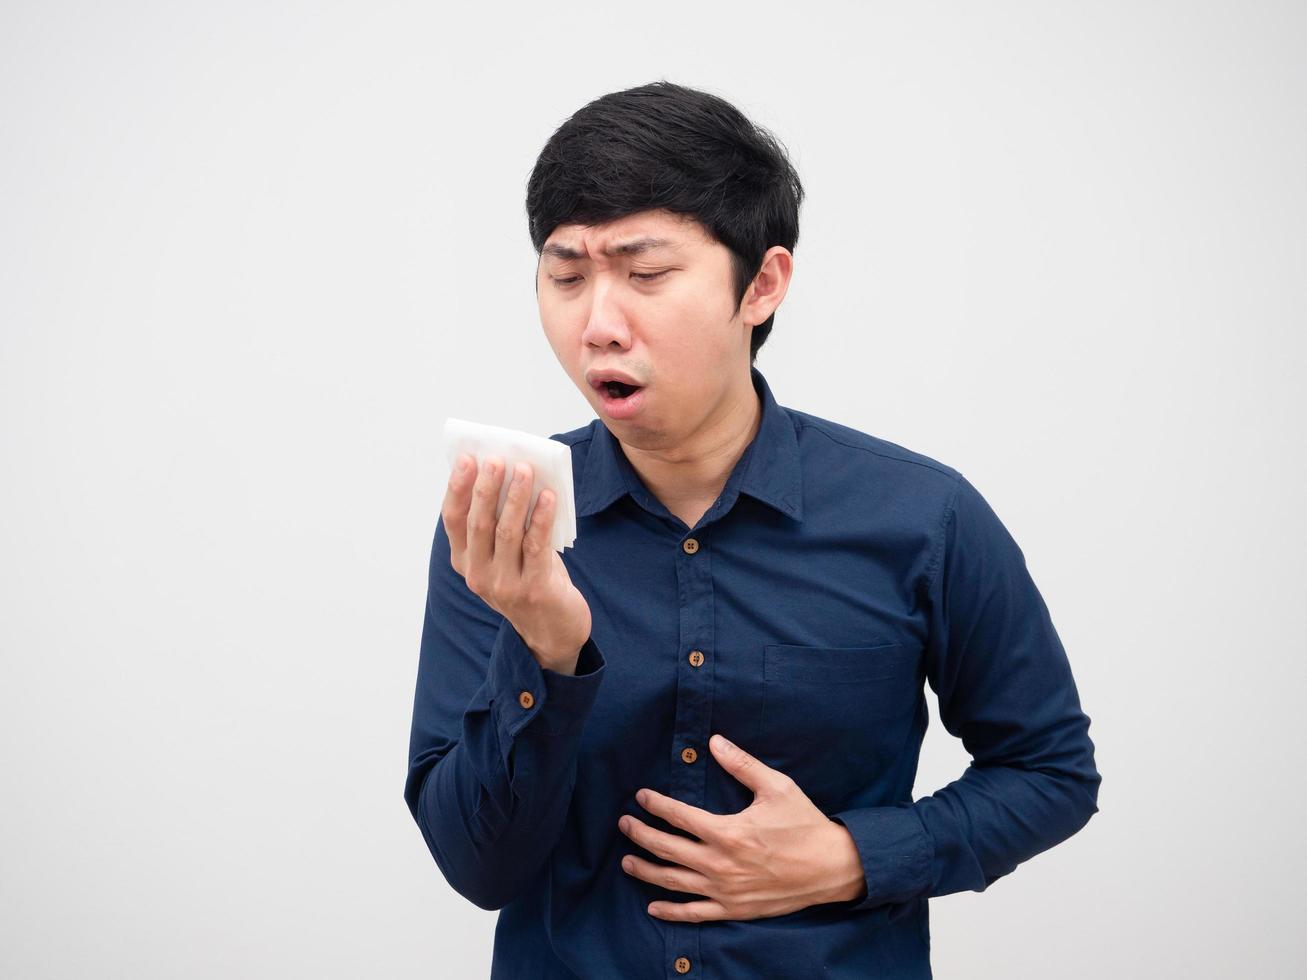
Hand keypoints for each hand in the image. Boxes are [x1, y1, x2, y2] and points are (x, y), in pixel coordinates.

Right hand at [443, 453, 591, 669]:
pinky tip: (548, 497)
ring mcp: (505, 585)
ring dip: (516, 497)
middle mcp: (479, 575)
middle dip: (487, 487)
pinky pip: (537, 546)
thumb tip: (511, 476)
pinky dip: (542, 518)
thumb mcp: (505, 557)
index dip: (458, 488)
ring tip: (525, 470)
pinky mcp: (534, 590)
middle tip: (497, 459)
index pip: (453, 520)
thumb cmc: (529, 582)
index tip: (467, 459)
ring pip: (507, 532)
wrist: (552, 632)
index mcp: (465, 562)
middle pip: (478, 523)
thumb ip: (500, 526)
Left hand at [617, 734, 866, 920]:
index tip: (640, 796)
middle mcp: (721, 863)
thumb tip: (715, 741)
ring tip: (627, 860)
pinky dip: (671, 912)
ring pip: (674, 881)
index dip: (655, 804)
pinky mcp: (734, 909)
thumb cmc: (805, 824)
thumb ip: (742, 764)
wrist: (832, 867)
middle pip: (667, 848)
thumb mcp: (777, 787)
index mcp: (728, 832)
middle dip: (641, 834)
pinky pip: (694, 913)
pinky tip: (653, 906)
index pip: (678, 816)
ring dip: (646, 871)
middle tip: (623, 824)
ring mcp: (725, 890)